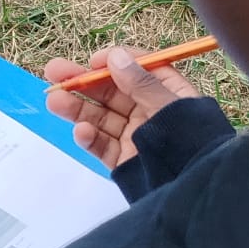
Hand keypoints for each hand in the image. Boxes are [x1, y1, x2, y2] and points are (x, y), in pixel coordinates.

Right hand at [43, 46, 203, 170]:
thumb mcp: (170, 108)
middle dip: (83, 82)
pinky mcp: (124, 160)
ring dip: (77, 108)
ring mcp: (135, 137)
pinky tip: (81, 132)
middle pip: (112, 92)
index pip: (138, 70)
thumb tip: (114, 56)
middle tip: (54, 72)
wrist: (195, 190)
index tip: (94, 61)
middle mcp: (149, 113)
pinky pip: (102, 145)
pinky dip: (89, 138)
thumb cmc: (190, 143)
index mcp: (168, 94)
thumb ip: (141, 84)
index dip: (114, 63)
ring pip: (101, 117)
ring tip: (54, 101)